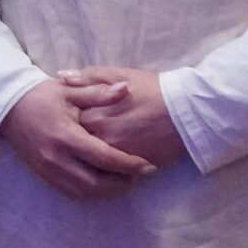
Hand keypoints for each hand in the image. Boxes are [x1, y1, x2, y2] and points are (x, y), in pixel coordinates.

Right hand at [0, 78, 155, 198]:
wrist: (9, 107)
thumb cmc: (42, 96)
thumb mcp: (71, 90)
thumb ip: (99, 93)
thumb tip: (126, 89)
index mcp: (66, 136)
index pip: (103, 157)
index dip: (128, 164)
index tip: (148, 165)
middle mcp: (56, 158)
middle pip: (95, 183)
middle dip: (121, 183)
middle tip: (140, 175)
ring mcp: (48, 170)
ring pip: (83, 192)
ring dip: (107, 191)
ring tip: (126, 180)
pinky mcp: (43, 175)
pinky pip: (70, 192)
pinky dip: (90, 192)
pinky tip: (104, 183)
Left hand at [56, 67, 188, 170]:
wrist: (185, 110)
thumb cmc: (153, 89)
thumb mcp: (120, 74)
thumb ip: (88, 77)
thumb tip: (61, 78)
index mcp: (94, 114)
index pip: (69, 122)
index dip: (70, 120)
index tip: (74, 117)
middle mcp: (100, 137)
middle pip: (78, 145)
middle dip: (79, 141)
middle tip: (86, 135)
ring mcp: (114, 155)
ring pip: (91, 162)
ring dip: (90, 158)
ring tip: (97, 151)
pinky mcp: (129, 168)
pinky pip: (109, 174)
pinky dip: (106, 170)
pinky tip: (108, 163)